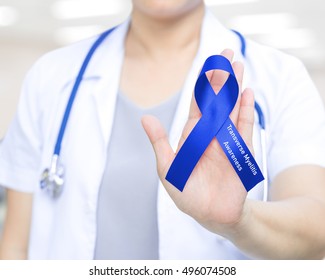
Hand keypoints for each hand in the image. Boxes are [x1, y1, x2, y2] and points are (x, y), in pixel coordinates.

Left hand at [142, 49, 254, 235]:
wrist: (211, 215)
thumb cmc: (187, 193)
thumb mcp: (168, 168)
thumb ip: (159, 142)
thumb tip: (145, 118)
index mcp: (193, 135)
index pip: (198, 103)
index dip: (203, 83)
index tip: (209, 63)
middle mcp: (210, 133)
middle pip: (216, 100)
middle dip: (221, 77)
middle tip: (227, 54)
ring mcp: (226, 141)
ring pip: (231, 109)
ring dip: (235, 88)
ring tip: (239, 67)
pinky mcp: (240, 152)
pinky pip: (245, 128)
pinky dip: (246, 112)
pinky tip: (247, 94)